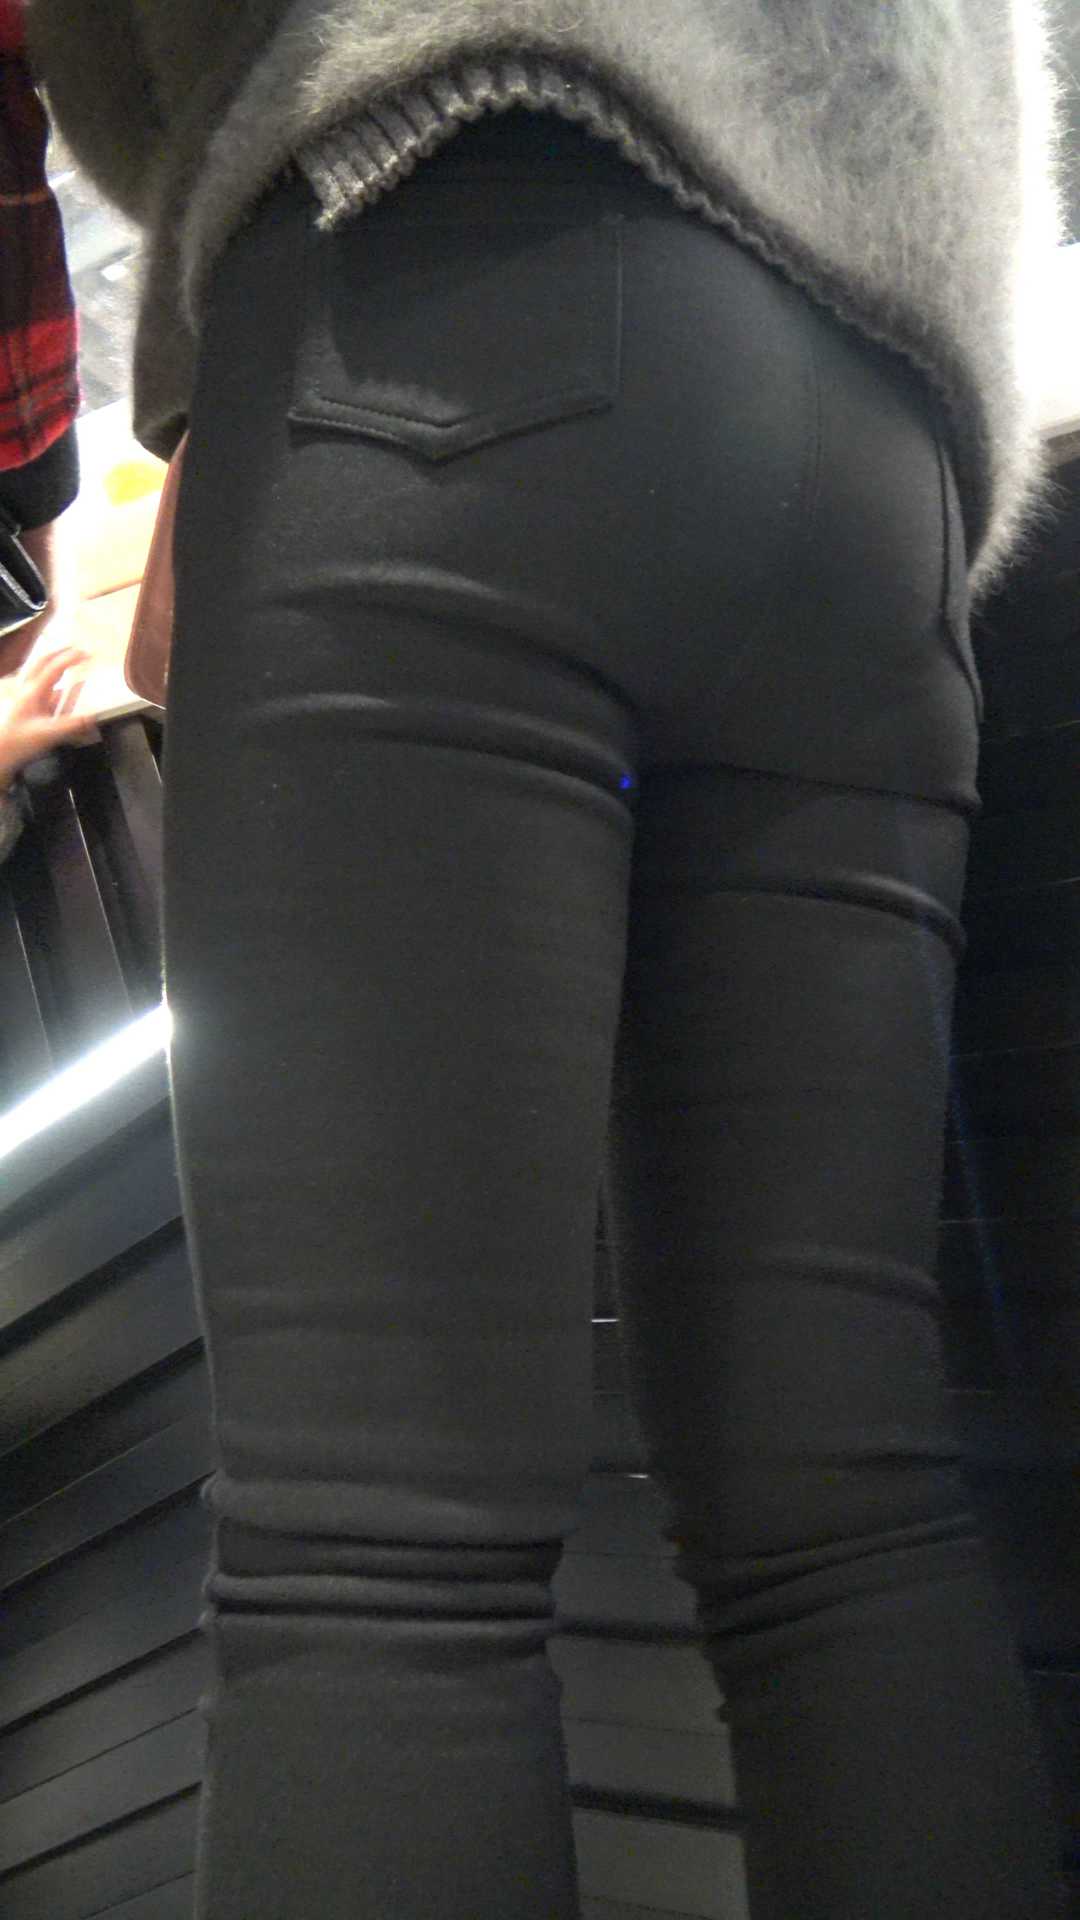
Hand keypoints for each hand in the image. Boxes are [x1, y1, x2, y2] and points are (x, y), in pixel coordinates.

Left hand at [0, 644, 98, 792]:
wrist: (0, 755)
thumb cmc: (18, 744)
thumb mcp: (47, 735)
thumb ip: (72, 726)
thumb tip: (92, 716)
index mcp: (32, 692)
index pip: (54, 667)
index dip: (71, 658)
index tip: (87, 653)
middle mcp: (26, 690)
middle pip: (42, 663)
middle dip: (60, 653)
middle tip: (75, 649)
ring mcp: (23, 698)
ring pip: (38, 674)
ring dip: (54, 667)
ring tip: (68, 665)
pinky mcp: (22, 708)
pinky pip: (39, 689)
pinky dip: (51, 685)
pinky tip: (58, 692)